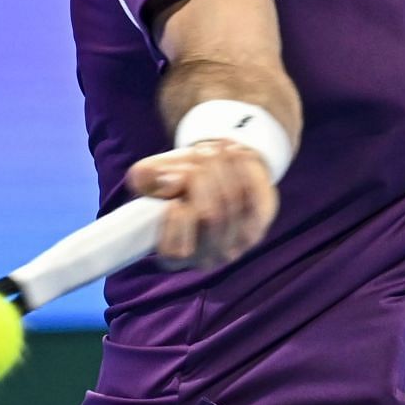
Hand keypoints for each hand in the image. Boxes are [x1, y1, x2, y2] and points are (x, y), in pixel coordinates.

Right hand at [126, 139, 277, 269]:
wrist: (219, 175)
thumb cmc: (178, 179)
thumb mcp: (153, 175)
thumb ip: (145, 176)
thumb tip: (172, 183)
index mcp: (176, 256)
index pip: (174, 252)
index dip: (173, 220)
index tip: (172, 195)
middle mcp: (207, 257)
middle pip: (209, 215)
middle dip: (200, 175)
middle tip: (195, 152)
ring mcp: (236, 245)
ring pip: (232, 200)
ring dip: (220, 165)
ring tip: (211, 147)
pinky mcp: (259, 224)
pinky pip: (253, 191)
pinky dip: (241, 166)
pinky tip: (232, 151)